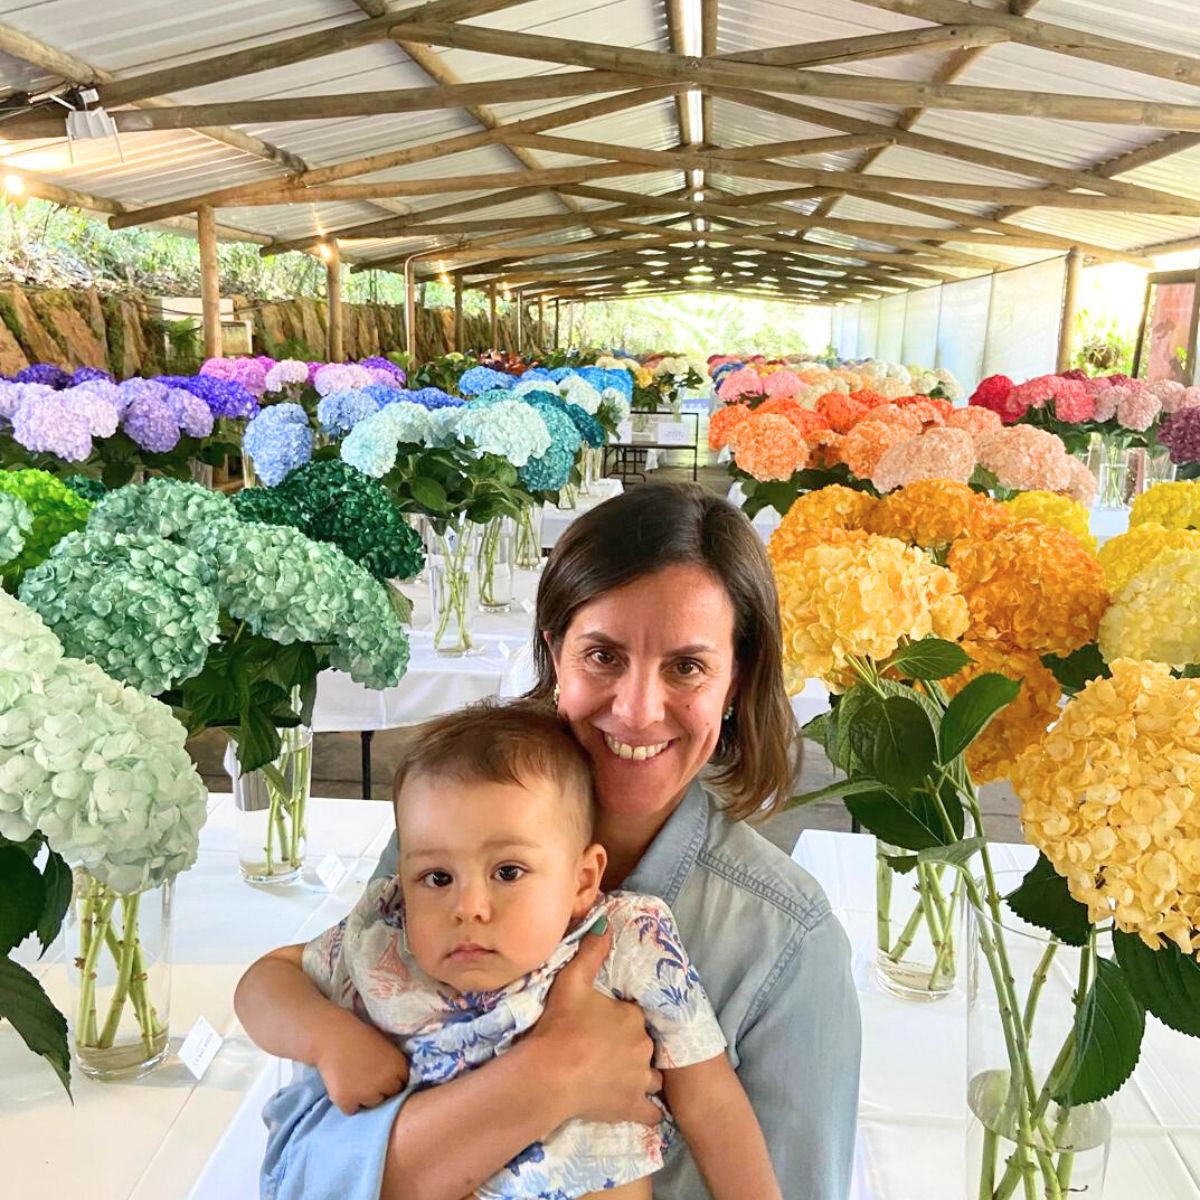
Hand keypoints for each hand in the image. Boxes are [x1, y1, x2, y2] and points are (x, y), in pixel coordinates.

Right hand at [314, 1011, 409, 1115]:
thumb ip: (394, 1065)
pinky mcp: (348, 1102)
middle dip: (381, 1090)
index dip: (392, 1080)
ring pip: (371, 1104)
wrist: (333, 1037)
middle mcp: (386, 1083)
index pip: (402, 1083)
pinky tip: (343, 1087)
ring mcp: (367, 1095)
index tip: (382, 1075)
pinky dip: (347, 1102)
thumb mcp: (386, 1045)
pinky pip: (352, 1109)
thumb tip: (398, 1079)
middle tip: (367, 1080)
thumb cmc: (360, 1035)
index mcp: (398, 1067)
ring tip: (354, 1082)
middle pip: (389, 1096)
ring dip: (365, 1097)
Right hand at [531, 920, 661, 1126]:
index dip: (621, 1018)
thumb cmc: (560, 1026)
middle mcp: (643, 1047)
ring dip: (641, 1075)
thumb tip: (606, 921)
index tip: (604, 1023)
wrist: (549, 1075)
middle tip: (607, 1050)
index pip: (635, 1015)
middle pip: (644, 1044)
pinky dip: (647, 1108)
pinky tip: (640, 1106)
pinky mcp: (631, 1107)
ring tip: (622, 1075)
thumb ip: (591, 951)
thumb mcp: (572, 981)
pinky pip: (651, 1111)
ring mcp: (639, 1079)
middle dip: (631, 1046)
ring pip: (652, 1076)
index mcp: (632, 1017)